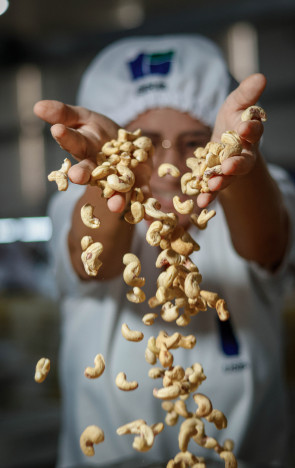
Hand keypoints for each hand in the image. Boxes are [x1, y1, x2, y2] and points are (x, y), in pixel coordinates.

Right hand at [34, 100, 151, 212]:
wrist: (126, 144)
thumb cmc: (99, 132)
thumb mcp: (83, 117)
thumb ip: (64, 113)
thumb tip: (37, 106)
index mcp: (84, 150)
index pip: (73, 142)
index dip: (66, 137)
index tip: (58, 131)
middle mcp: (99, 168)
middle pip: (90, 172)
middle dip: (83, 175)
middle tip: (76, 177)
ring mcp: (118, 177)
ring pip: (115, 189)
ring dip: (115, 199)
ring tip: (115, 206)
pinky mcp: (138, 183)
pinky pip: (142, 195)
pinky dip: (146, 207)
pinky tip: (149, 219)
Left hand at [197, 73, 266, 207]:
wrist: (225, 144)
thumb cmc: (231, 121)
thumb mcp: (235, 104)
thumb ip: (246, 94)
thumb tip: (261, 76)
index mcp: (249, 133)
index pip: (254, 130)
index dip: (251, 129)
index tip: (246, 127)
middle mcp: (244, 154)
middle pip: (243, 160)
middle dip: (237, 164)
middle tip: (229, 166)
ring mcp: (231, 170)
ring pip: (229, 177)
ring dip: (222, 182)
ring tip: (213, 185)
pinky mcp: (218, 180)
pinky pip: (214, 189)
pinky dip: (208, 196)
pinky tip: (201, 203)